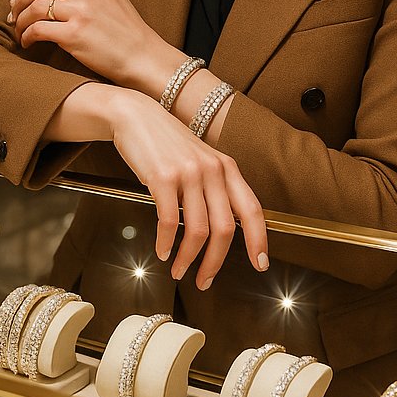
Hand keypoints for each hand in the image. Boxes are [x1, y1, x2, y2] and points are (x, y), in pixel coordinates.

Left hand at [8, 0, 176, 92]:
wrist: (144, 57)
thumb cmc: (126, 34)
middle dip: (19, 1)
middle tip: (12, 16)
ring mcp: (81, 11)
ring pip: (35, 7)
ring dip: (21, 20)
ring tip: (19, 32)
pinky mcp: (75, 34)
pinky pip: (38, 29)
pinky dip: (27, 35)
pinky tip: (28, 43)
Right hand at [106, 90, 268, 288]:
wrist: (136, 116)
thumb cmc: (167, 143)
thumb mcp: (201, 159)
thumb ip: (215, 187)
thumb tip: (223, 228)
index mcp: (226, 167)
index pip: (252, 209)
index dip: (259, 239)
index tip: (261, 264)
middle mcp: (212, 170)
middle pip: (224, 229)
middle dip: (215, 262)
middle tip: (204, 281)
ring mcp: (188, 173)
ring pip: (197, 230)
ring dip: (188, 259)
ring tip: (179, 271)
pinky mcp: (162, 177)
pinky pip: (168, 220)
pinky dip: (165, 242)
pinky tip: (162, 251)